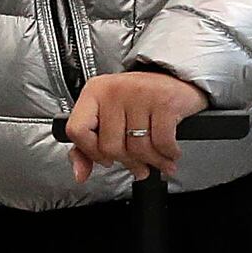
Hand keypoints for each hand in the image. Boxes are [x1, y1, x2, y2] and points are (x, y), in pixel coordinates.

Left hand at [66, 70, 210, 182]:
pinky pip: (162, 143)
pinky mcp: (164, 101)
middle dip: (129, 162)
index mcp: (94, 92)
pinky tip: (170, 153)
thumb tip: (80, 174)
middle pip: (110, 147)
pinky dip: (168, 154)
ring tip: (158, 161)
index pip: (77, 130)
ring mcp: (139, 94)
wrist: (175, 78)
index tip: (105, 158)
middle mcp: (114, 90)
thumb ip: (88, 146)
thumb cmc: (140, 100)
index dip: (91, 151)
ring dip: (152, 162)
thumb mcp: (109, 116)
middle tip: (139, 165)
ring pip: (138, 149)